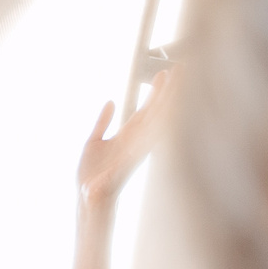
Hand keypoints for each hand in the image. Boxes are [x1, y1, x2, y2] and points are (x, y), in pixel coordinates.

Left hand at [77, 69, 176, 208]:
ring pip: (154, 125)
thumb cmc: (91, 174)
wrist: (87, 199)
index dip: (156, 92)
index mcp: (127, 137)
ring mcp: (134, 152)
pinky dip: (154, 131)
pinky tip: (166, 116)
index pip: (146, 110)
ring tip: (178, 88)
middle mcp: (135, 142)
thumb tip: (111, 102)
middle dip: (167, 92)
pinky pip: (143, 144)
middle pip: (155, 112)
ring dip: (165, 106)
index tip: (166, 72)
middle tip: (180, 69)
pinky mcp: (128, 163)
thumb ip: (102, 122)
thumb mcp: (93, 142)